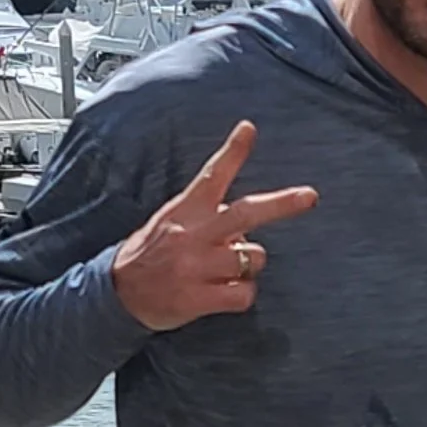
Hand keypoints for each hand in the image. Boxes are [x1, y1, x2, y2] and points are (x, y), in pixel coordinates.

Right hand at [112, 121, 316, 332]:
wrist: (116, 295)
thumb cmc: (149, 255)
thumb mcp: (169, 221)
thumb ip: (205, 217)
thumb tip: (244, 227)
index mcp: (185, 210)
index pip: (211, 174)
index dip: (232, 151)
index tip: (249, 129)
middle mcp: (192, 234)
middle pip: (247, 213)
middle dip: (283, 204)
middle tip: (310, 196)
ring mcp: (196, 266)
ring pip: (253, 257)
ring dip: (248, 265)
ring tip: (223, 270)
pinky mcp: (198, 297)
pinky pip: (244, 293)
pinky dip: (241, 294)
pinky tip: (222, 293)